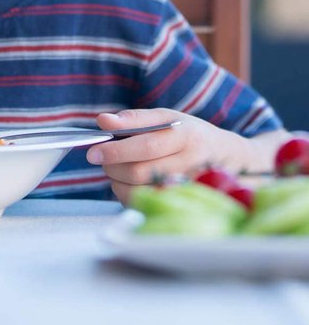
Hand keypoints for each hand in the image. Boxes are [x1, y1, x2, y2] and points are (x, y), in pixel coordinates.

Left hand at [86, 108, 248, 204]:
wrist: (231, 160)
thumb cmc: (190, 135)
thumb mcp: (167, 117)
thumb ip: (134, 118)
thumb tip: (103, 121)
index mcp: (186, 137)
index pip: (146, 147)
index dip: (116, 150)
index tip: (93, 152)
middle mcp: (191, 165)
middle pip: (140, 172)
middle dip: (113, 166)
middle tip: (103, 158)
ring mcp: (189, 190)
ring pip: (141, 192)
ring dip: (118, 182)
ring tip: (117, 169)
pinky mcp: (184, 207)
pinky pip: (146, 205)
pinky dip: (128, 195)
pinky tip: (130, 183)